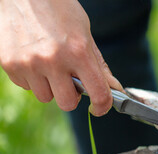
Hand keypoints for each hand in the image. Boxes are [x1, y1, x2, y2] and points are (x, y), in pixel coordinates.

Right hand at [0, 0, 122, 115]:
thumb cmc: (58, 9)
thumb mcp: (84, 33)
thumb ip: (98, 64)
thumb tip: (113, 88)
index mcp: (78, 52)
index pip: (98, 94)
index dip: (102, 106)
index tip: (99, 108)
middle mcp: (53, 60)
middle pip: (67, 104)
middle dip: (72, 97)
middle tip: (70, 81)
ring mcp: (28, 63)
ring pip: (45, 97)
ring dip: (50, 87)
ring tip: (49, 64)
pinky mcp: (9, 63)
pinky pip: (26, 86)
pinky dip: (33, 78)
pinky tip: (33, 58)